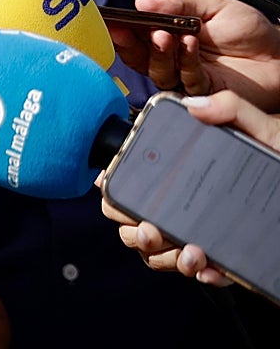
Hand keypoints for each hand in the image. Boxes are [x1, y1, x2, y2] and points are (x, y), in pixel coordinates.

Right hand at [102, 91, 279, 285]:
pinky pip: (202, 272)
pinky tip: (210, 266)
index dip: (116, 197)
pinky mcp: (227, 255)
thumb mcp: (263, 129)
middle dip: (135, 234)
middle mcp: (187, 203)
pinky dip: (203, 273)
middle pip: (137, 227)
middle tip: (150, 230)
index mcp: (185, 174)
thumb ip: (231, 109)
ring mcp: (203, 230)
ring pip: (163, 255)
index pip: (132, 187)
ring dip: (168, 258)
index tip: (120, 199)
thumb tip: (193, 106)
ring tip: (190, 253)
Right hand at [107, 0, 279, 110]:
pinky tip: (189, 44)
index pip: (138, 36)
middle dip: (132, 44)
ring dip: (157, 53)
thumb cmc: (249, 30)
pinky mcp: (203, 94)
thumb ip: (178, 4)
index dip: (123, 30)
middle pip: (140, 58)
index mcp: (170, 36)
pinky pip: (185, 80)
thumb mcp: (212, 6)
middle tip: (131, 29)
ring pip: (158, 71)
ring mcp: (186, 78)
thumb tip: (143, 1)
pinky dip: (185, 61)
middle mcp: (173, 59)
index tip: (113, 21)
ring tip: (165, 34)